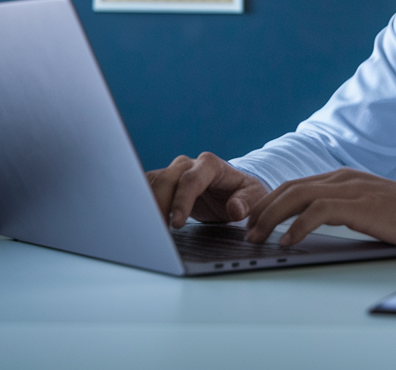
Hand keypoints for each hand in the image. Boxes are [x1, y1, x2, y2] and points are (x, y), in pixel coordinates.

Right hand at [146, 152, 268, 228]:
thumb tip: (234, 209)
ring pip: (153, 183)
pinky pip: (148, 189)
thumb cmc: (244, 193)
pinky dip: (142, 204)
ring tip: (145, 228)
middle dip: (159, 204)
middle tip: (156, 230)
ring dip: (146, 204)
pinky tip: (140, 220)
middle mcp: (188, 164)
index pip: (190, 180)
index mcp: (210, 165)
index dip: (181, 201)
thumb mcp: (255, 197)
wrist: (234, 190)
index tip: (177, 224)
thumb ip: (246, 202)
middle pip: (166, 179)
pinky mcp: (165, 184)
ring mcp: (174, 172)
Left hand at [244, 168, 395, 252]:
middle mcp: (342, 177)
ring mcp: (350, 188)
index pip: (296, 185)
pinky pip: (317, 211)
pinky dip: (297, 226)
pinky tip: (287, 240)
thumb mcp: (368, 206)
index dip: (271, 201)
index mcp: (343, 177)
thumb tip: (312, 226)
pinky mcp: (359, 204)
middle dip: (263, 209)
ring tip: (258, 237)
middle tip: (247, 230)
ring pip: (297, 196)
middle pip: (289, 188)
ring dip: (272, 217)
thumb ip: (342, 209)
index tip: (255, 220)